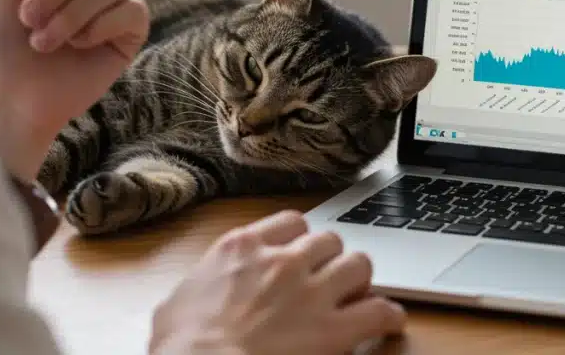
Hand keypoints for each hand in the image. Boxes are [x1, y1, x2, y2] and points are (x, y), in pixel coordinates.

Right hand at [149, 211, 406, 354]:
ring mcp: (312, 292)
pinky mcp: (334, 329)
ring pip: (359, 265)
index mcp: (242, 249)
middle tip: (330, 280)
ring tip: (358, 296)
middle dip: (332, 260)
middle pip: (329, 241)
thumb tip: (196, 296)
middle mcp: (282, 261)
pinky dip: (388, 315)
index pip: (290, 222)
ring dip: (360, 280)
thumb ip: (200, 286)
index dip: (301, 239)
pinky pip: (380, 309)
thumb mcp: (175, 306)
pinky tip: (389, 323)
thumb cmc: (181, 348)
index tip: (301, 253)